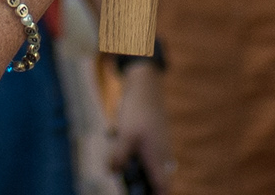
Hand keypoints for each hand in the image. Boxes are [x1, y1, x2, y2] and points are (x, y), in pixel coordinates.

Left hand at [105, 64, 171, 190]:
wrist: (146, 88)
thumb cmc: (138, 112)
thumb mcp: (125, 135)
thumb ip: (119, 156)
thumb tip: (112, 172)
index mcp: (157, 159)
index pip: (162, 188)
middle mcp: (162, 156)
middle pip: (157, 181)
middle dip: (143, 185)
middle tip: (128, 183)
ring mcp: (160, 148)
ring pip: (151, 168)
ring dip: (136, 169)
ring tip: (119, 161)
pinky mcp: (154, 140)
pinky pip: (147, 155)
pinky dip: (134, 155)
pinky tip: (120, 139)